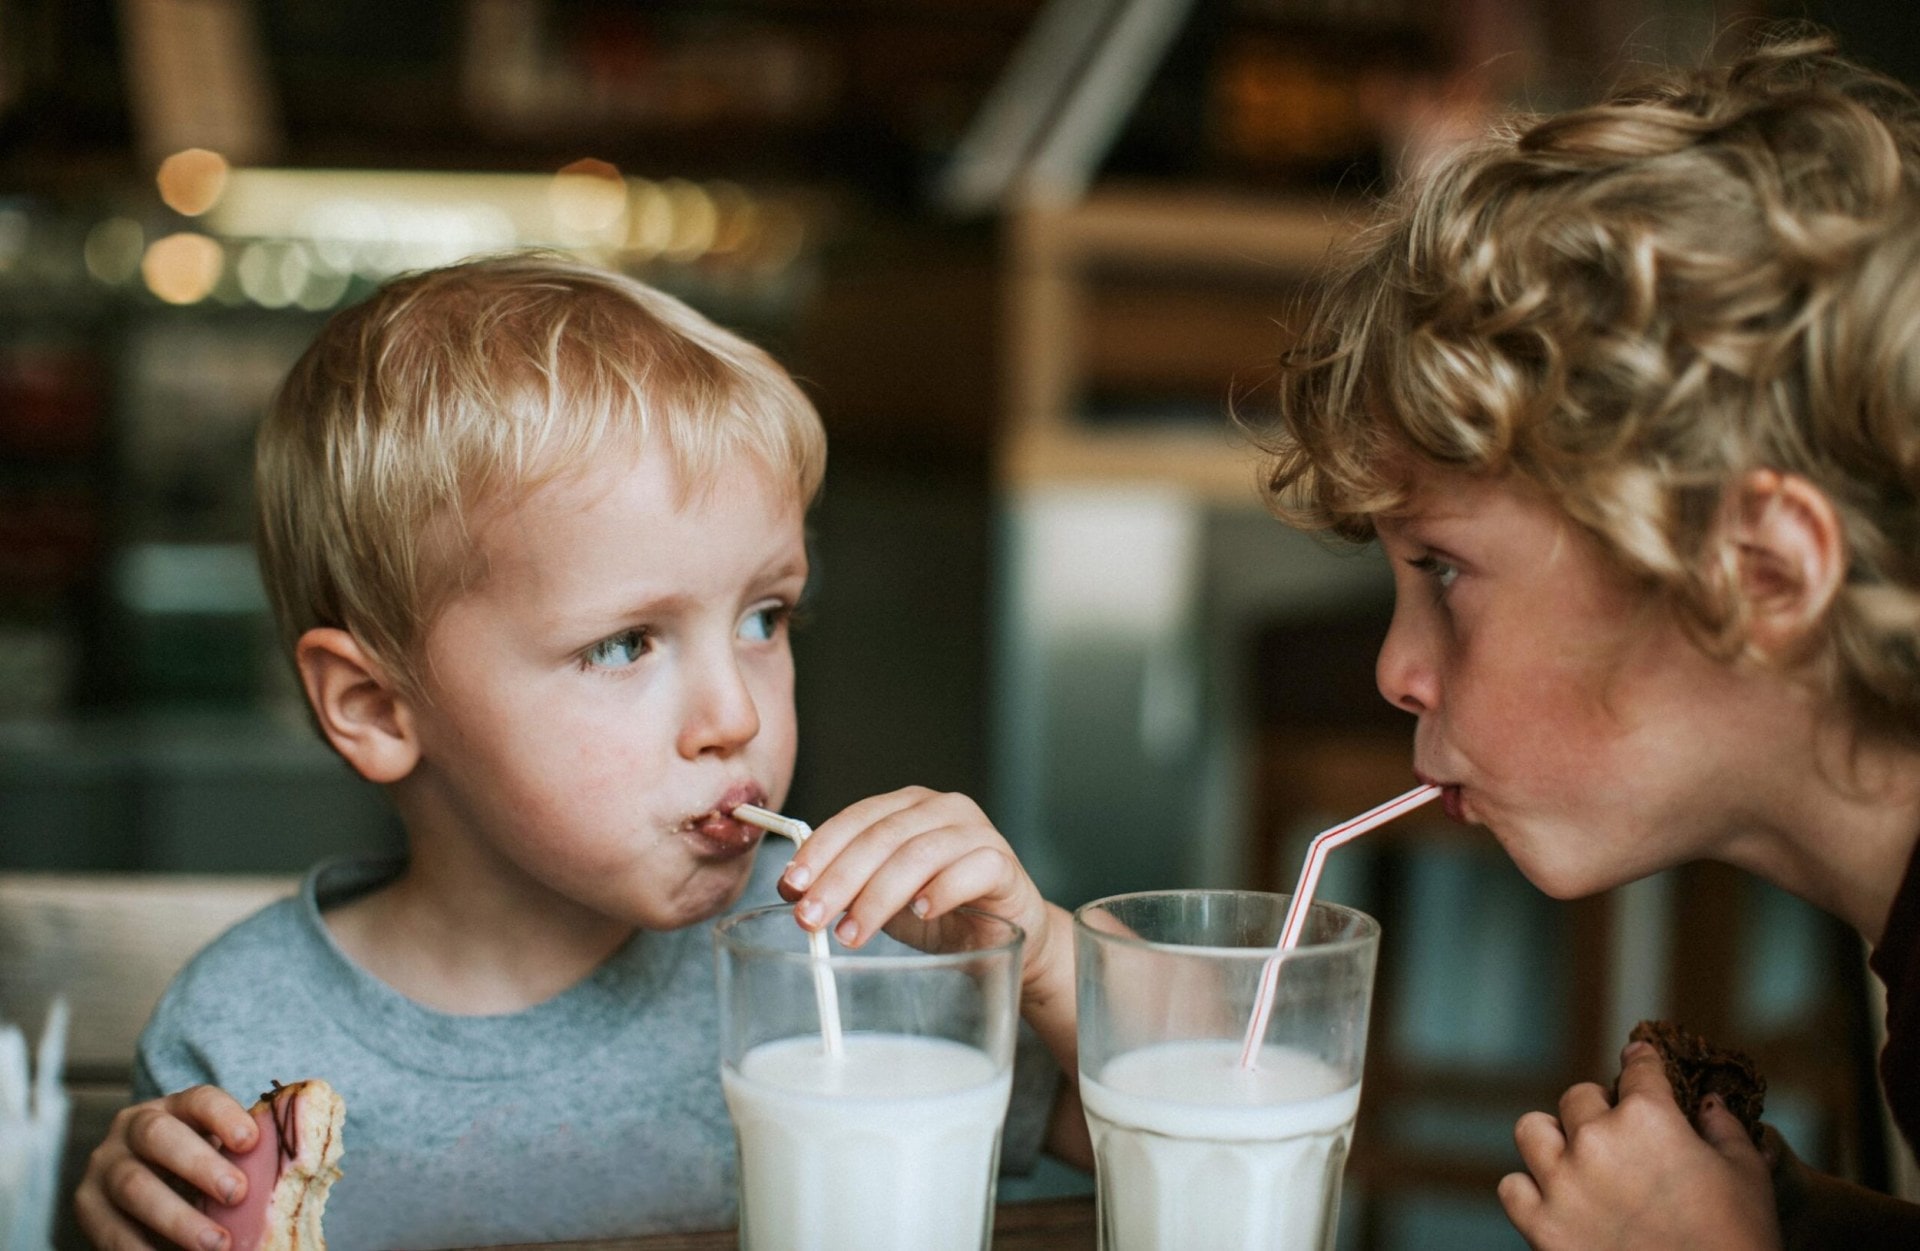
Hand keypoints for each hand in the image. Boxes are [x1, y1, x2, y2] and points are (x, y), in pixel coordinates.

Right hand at [75, 1085, 257, 1250]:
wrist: (143, 1189)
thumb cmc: (198, 1170)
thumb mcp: (218, 1154)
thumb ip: (245, 1158)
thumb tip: (294, 1171)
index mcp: (173, 1107)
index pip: (199, 1100)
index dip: (224, 1116)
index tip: (250, 1141)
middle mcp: (131, 1129)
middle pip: (158, 1135)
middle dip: (199, 1165)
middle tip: (237, 1194)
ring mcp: (104, 1166)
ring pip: (134, 1186)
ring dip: (177, 1219)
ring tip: (216, 1245)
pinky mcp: (87, 1206)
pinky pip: (112, 1231)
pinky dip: (144, 1250)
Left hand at [780, 786, 1090, 1166]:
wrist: (1009, 934)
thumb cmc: (943, 910)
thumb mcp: (884, 895)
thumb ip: (848, 884)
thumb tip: (793, 890)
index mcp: (907, 807)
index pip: (855, 818)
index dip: (819, 851)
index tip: (790, 886)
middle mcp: (941, 809)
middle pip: (881, 837)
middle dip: (839, 879)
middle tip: (810, 919)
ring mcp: (977, 832)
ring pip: (919, 854)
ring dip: (878, 896)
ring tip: (852, 933)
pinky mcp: (1004, 863)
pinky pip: (972, 869)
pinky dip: (941, 890)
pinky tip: (921, 913)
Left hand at [1499, 1041, 1780, 1250]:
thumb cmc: (1739, 1239)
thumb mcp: (1747, 1176)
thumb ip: (1723, 1128)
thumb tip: (1708, 1101)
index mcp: (1649, 1117)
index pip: (1638, 1068)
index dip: (1641, 1061)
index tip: (1637, 1058)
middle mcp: (1596, 1139)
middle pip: (1579, 1098)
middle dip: (1600, 1110)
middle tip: (1618, 1134)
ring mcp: (1563, 1182)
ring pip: (1532, 1131)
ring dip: (1553, 1140)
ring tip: (1574, 1159)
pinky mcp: (1541, 1225)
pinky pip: (1512, 1187)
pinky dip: (1530, 1190)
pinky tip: (1554, 1199)